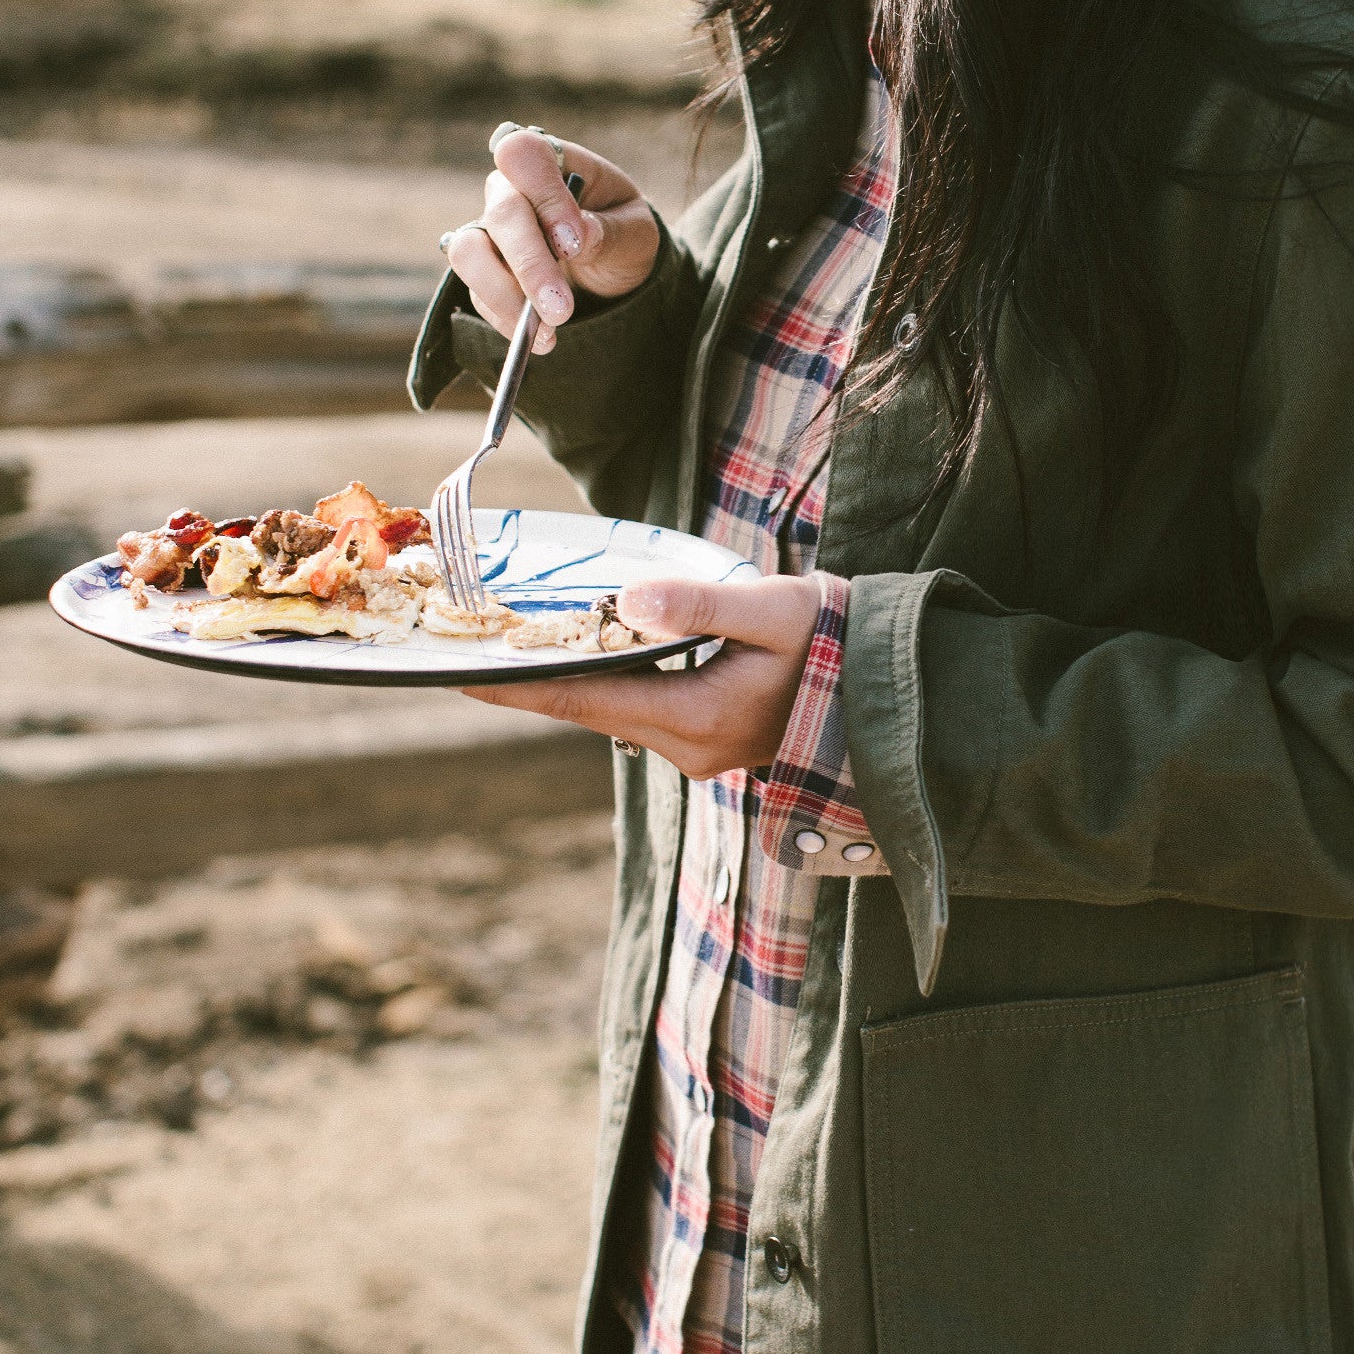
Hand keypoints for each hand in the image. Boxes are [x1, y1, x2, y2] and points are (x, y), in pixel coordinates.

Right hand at [445, 127, 660, 354]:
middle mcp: (511, 190)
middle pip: (501, 213)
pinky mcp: (483, 271)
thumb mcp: (636, 233)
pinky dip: (506, 320)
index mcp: (553, 163)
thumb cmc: (624, 236)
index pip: (525, 154)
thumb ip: (609, 231)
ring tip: (548, 329)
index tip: (573, 241)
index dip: (543, 195)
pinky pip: (477, 294)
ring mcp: (490, 231)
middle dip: (531, 264)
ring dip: (505, 295)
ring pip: (468, 252)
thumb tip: (578, 236)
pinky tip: (543, 338)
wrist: (613, 273)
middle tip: (563, 308)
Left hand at [460, 576, 824, 779]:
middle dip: (534, 678)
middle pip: (591, 708)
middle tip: (474, 648)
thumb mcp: (773, 610)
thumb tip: (628, 601)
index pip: (587, 699)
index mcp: (699, 717)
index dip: (521, 685)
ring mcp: (700, 751)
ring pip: (614, 711)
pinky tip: (591, 656)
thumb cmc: (838, 642)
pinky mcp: (710, 741)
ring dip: (572, 680)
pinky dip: (608, 684)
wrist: (890, 688)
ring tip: (522, 646)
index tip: (463, 674)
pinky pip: (640, 712)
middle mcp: (690, 746)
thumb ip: (699, 605)